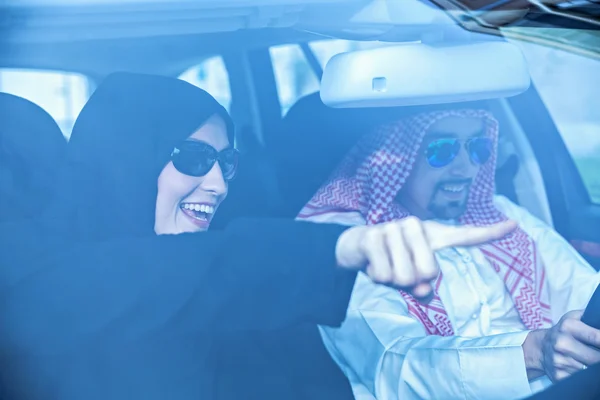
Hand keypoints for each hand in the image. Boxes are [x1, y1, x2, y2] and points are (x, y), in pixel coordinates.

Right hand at [335, 217, 516, 300]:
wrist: (355, 246)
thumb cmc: (390, 260)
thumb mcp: (408, 277)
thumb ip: (421, 286)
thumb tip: (425, 292)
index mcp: (431, 234)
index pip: (464, 234)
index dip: (489, 232)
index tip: (514, 226)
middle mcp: (415, 226)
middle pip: (428, 272)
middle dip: (412, 282)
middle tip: (399, 272)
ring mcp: (393, 228)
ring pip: (404, 276)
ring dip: (392, 280)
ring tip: (384, 266)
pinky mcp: (374, 236)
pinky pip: (384, 274)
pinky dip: (377, 277)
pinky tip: (372, 264)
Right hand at [541, 311, 599, 380]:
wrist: (540, 347)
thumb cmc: (564, 331)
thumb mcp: (574, 318)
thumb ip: (590, 317)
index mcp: (568, 326)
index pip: (597, 338)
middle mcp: (562, 343)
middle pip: (596, 358)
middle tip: (599, 354)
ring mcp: (559, 361)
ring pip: (590, 371)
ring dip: (594, 368)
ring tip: (592, 361)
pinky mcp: (558, 375)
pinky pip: (581, 380)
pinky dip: (586, 377)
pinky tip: (584, 369)